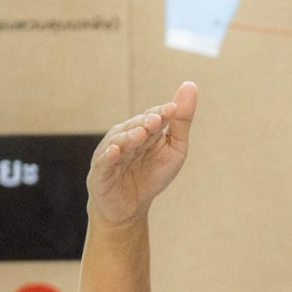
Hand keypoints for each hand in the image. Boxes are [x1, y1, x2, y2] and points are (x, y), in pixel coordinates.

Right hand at [88, 82, 197, 224]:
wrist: (130, 207)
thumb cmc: (152, 175)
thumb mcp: (174, 149)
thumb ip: (181, 121)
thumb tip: (191, 84)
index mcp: (144, 129)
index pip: (153, 117)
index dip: (161, 114)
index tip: (172, 110)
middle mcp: (125, 136)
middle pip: (136, 127)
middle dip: (145, 123)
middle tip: (155, 121)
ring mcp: (111, 152)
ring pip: (120, 141)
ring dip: (129, 137)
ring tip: (140, 134)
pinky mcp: (100, 171)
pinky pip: (104, 162)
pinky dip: (109, 156)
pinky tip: (115, 151)